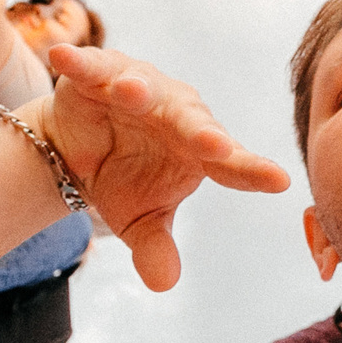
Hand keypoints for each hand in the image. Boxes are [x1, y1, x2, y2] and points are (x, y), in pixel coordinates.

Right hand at [33, 45, 289, 290]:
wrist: (77, 150)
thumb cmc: (125, 180)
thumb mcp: (138, 220)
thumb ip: (155, 246)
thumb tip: (164, 284)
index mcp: (198, 149)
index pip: (230, 163)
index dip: (252, 172)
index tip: (280, 182)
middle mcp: (176, 113)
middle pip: (191, 122)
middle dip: (200, 132)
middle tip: (214, 145)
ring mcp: (139, 89)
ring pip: (143, 88)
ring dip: (136, 89)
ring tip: (131, 93)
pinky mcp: (98, 75)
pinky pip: (91, 67)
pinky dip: (79, 62)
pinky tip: (61, 58)